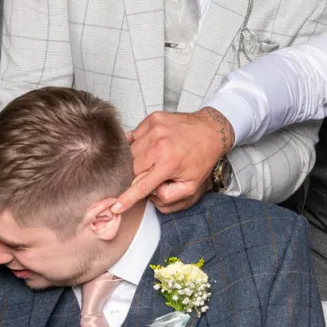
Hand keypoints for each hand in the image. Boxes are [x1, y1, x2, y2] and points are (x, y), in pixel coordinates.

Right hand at [117, 108, 233, 214]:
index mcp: (168, 163)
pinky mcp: (152, 119)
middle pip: (132, 168)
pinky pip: (134, 136)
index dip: (127, 198)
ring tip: (154, 158)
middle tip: (153, 173)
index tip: (115, 207)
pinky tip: (151, 146)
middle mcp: (158, 145)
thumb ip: (170, 196)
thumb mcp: (192, 186)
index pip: (140, 186)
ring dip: (138, 159)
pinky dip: (139, 144)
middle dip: (138, 174)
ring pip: (131, 151)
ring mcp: (154, 129)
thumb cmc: (201, 158)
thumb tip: (150, 194)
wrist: (211, 130)